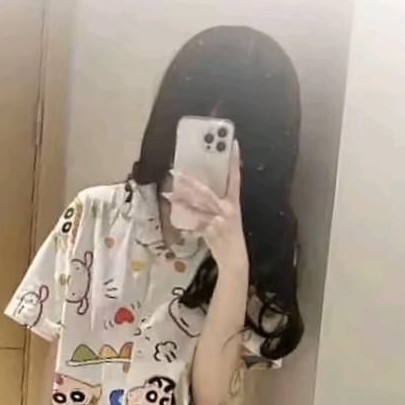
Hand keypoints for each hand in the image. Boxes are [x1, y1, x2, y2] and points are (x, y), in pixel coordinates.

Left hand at [164, 141, 247, 271]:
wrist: (234, 259)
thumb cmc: (231, 236)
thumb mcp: (229, 216)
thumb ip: (217, 204)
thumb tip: (199, 191)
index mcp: (234, 203)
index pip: (236, 178)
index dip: (235, 161)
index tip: (234, 145)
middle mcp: (227, 209)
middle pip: (206, 191)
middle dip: (190, 182)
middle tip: (177, 173)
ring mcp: (219, 220)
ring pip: (196, 207)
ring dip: (181, 201)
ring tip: (168, 194)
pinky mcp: (210, 231)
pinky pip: (194, 224)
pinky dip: (185, 222)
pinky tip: (176, 219)